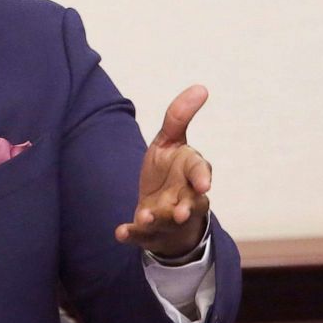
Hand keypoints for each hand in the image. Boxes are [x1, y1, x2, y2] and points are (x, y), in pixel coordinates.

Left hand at [115, 85, 212, 258]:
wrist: (165, 212)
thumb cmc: (170, 172)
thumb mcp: (171, 142)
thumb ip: (179, 118)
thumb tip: (201, 87)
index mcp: (190, 175)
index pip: (199, 174)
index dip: (201, 178)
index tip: (203, 184)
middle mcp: (183, 199)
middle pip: (188, 205)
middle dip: (185, 208)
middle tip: (181, 213)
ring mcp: (166, 218)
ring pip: (165, 221)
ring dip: (156, 219)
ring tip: (146, 217)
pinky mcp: (148, 232)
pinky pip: (139, 235)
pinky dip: (130, 234)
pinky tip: (119, 232)